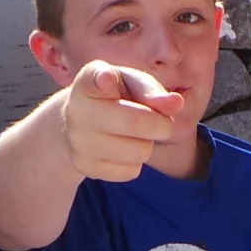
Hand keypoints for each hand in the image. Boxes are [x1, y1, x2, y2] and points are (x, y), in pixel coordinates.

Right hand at [60, 62, 183, 180]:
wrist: (74, 124)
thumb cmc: (111, 97)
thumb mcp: (129, 83)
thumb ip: (152, 90)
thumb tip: (176, 103)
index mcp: (87, 83)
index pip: (93, 79)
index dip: (103, 79)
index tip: (107, 78)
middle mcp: (76, 112)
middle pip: (137, 123)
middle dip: (161, 124)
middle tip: (159, 121)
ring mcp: (78, 143)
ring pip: (140, 152)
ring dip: (146, 144)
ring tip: (132, 134)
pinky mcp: (84, 167)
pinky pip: (131, 171)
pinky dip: (134, 162)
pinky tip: (121, 149)